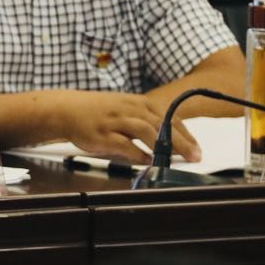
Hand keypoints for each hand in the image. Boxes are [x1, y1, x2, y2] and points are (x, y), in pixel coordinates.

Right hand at [49, 91, 198, 162]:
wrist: (67, 109)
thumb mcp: (126, 110)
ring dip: (163, 146)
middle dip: (181, 142)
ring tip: (176, 160)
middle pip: (162, 124)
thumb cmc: (99, 112)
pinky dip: (138, 153)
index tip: (197, 148)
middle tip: (195, 156)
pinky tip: (148, 161)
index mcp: (139, 103)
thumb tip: (170, 142)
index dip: (185, 134)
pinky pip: (124, 144)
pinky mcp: (103, 134)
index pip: (169, 117)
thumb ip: (147, 123)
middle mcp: (130, 109)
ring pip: (145, 131)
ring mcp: (116, 121)